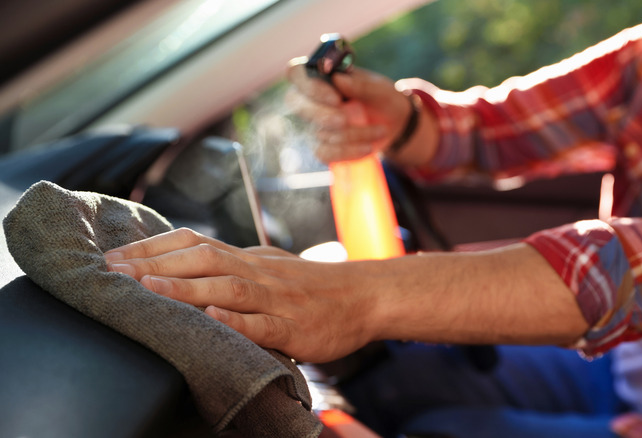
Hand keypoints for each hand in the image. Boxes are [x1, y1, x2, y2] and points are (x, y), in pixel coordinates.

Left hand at [104, 228, 377, 362]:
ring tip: (148, 288)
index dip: (154, 247)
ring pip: (228, 287)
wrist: (365, 296)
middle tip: (115, 271)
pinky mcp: (294, 326)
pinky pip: (263, 323)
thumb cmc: (315, 285)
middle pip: (203, 259)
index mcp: (250, 258)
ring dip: (185, 287)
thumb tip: (193, 265)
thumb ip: (236, 267)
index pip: (195, 243)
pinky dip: (236, 319)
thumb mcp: (272, 266)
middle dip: (156, 264)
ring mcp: (277, 298)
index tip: (116, 256)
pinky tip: (212, 318)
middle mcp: (259, 271)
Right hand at [285, 59, 412, 162]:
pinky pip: (325, 153)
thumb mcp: (380, 89)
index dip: (309, 86)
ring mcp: (313, 124)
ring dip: (352, 134)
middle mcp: (311, 98)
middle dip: (321, 115)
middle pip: (295, 103)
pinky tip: (368, 148)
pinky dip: (349, 152)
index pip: (296, 73)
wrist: (393, 123)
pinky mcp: (321, 146)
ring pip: (318, 132)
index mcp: (321, 76)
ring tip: (381, 130)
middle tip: (344, 120)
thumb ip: (361, 84)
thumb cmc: (382, 99)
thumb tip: (338, 79)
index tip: (334, 97)